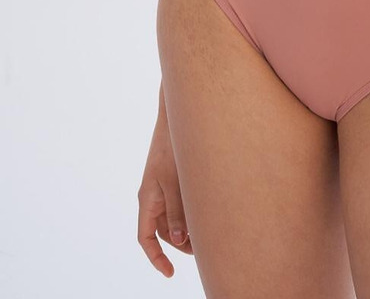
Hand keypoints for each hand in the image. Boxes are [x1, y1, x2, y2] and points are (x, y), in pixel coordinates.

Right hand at [137, 91, 192, 277]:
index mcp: (147, 199)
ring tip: (207, 230)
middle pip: (161, 231)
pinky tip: (206, 209)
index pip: (145, 238)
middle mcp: (152, 195)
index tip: (169, 273)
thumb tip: (179, 238)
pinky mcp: (171, 175)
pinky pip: (176, 202)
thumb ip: (176, 209)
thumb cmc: (173, 145)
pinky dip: (188, 211)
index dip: (156, 258)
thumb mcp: (174, 180)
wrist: (176, 113)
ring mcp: (161, 185)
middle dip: (178, 243)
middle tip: (202, 248)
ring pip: (170, 217)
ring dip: (185, 227)